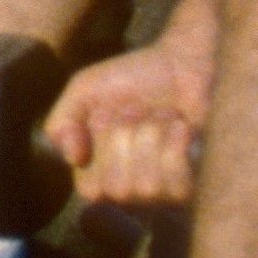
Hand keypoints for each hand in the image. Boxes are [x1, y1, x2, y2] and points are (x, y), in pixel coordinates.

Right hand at [44, 36, 212, 209]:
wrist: (184, 64)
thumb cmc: (134, 78)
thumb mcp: (84, 90)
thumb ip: (62, 123)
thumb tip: (72, 158)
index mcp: (99, 172)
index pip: (90, 190)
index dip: (99, 149)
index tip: (105, 115)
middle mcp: (132, 189)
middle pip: (117, 189)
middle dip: (125, 138)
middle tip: (134, 112)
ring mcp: (165, 192)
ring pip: (147, 187)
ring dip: (151, 137)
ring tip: (159, 117)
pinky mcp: (196, 185)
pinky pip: (177, 181)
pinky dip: (175, 143)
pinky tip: (180, 127)